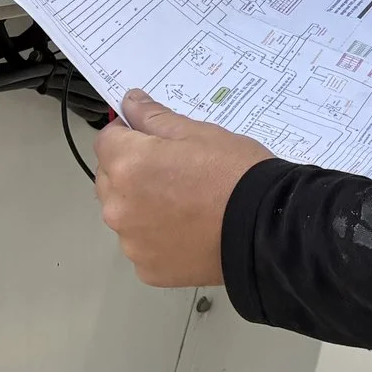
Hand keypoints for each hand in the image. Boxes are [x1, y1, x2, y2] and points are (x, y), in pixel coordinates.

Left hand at [94, 90, 273, 287]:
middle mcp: (118, 205)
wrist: (265, 230)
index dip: (130, 135)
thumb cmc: (235, 174)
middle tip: (177, 173)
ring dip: (142, 206)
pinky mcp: (147, 268)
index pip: (107, 140)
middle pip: (109, 179)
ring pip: (125, 214)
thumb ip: (155, 118)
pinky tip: (189, 230)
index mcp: (128, 164)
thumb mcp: (200, 132)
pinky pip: (142, 245)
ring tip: (186, 205)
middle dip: (132, 172)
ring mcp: (130, 241)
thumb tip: (131, 102)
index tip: (156, 141)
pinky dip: (157, 237)